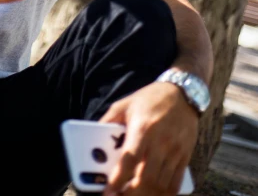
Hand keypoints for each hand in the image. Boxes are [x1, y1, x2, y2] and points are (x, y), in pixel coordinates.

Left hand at [100, 81, 198, 195]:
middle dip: (131, 194)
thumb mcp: (125, 104)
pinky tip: (153, 194)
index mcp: (142, 128)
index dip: (118, 179)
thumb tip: (95, 136)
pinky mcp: (185, 156)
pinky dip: (164, 194)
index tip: (108, 192)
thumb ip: (109, 120)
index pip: (129, 160)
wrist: (183, 93)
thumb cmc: (151, 98)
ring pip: (161, 185)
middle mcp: (160, 142)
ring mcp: (174, 151)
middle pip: (146, 179)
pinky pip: (175, 183)